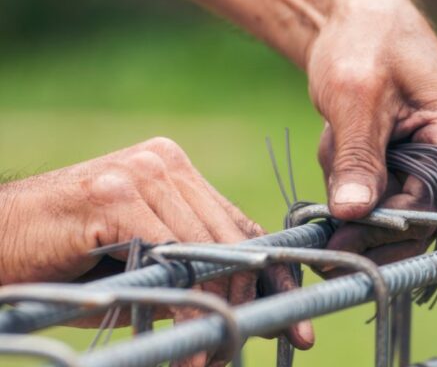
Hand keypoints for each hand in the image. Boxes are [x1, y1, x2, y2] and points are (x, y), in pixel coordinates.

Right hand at [0, 137, 313, 363]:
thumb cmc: (66, 262)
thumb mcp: (143, 268)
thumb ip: (193, 273)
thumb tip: (252, 307)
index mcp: (175, 170)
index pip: (240, 224)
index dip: (273, 272)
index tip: (297, 318)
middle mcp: (164, 162)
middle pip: (231, 235)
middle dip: (253, 294)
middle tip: (267, 339)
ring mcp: (140, 172)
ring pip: (206, 247)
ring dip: (216, 307)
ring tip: (214, 357)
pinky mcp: (114, 194)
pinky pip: (169, 252)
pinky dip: (182, 300)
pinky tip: (186, 340)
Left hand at [120, 0, 436, 266]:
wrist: (365, 19)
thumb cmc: (364, 42)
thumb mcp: (353, 98)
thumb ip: (356, 158)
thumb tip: (353, 215)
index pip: (425, 209)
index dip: (377, 231)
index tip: (331, 245)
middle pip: (416, 216)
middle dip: (365, 203)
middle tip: (328, 171)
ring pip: (402, 207)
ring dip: (361, 187)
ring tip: (339, 140)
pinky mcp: (434, 161)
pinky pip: (397, 192)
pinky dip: (364, 178)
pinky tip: (348, 142)